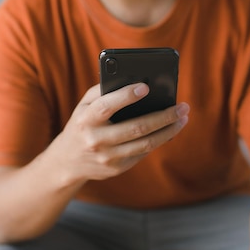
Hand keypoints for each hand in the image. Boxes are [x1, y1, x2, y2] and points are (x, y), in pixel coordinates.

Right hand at [50, 83, 188, 183]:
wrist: (67, 161)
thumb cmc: (82, 123)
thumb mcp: (84, 105)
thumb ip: (103, 91)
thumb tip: (136, 81)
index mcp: (85, 119)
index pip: (106, 106)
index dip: (126, 96)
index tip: (146, 87)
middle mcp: (95, 139)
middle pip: (136, 127)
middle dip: (163, 116)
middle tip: (182, 107)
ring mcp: (107, 157)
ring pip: (145, 143)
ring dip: (169, 130)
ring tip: (182, 118)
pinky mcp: (116, 169)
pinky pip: (142, 153)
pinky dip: (158, 140)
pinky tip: (169, 130)